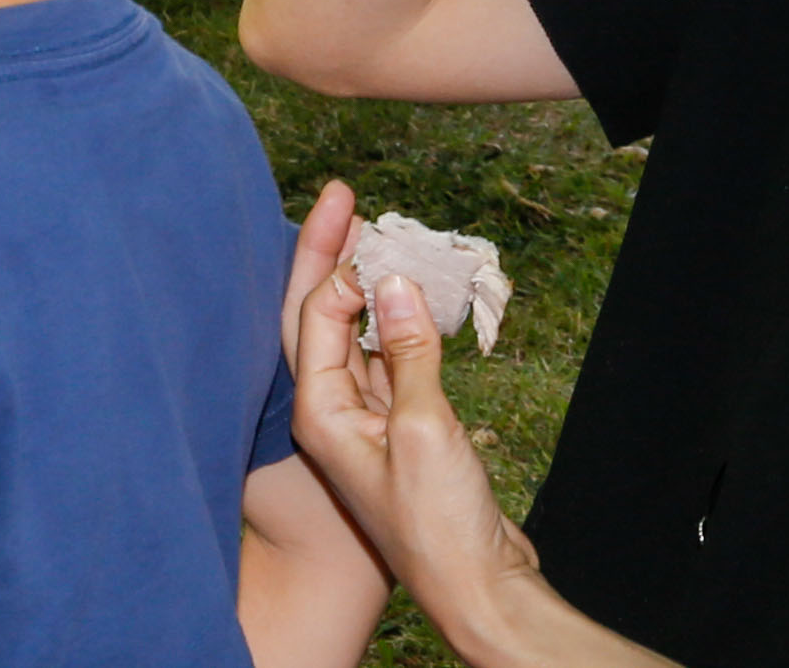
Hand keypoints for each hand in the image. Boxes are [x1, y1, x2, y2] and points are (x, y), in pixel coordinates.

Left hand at [280, 184, 549, 645]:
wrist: (476, 591)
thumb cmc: (437, 525)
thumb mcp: (424, 429)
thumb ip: (409, 354)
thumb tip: (398, 282)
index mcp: (318, 414)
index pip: (312, 317)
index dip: (334, 263)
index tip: (364, 219)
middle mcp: (331, 414)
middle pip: (322, 317)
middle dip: (330, 256)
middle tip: (343, 196)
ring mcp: (366, 423)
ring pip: (360, 335)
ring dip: (371, 287)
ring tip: (382, 234)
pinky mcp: (401, 432)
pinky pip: (393, 361)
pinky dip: (403, 325)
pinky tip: (417, 295)